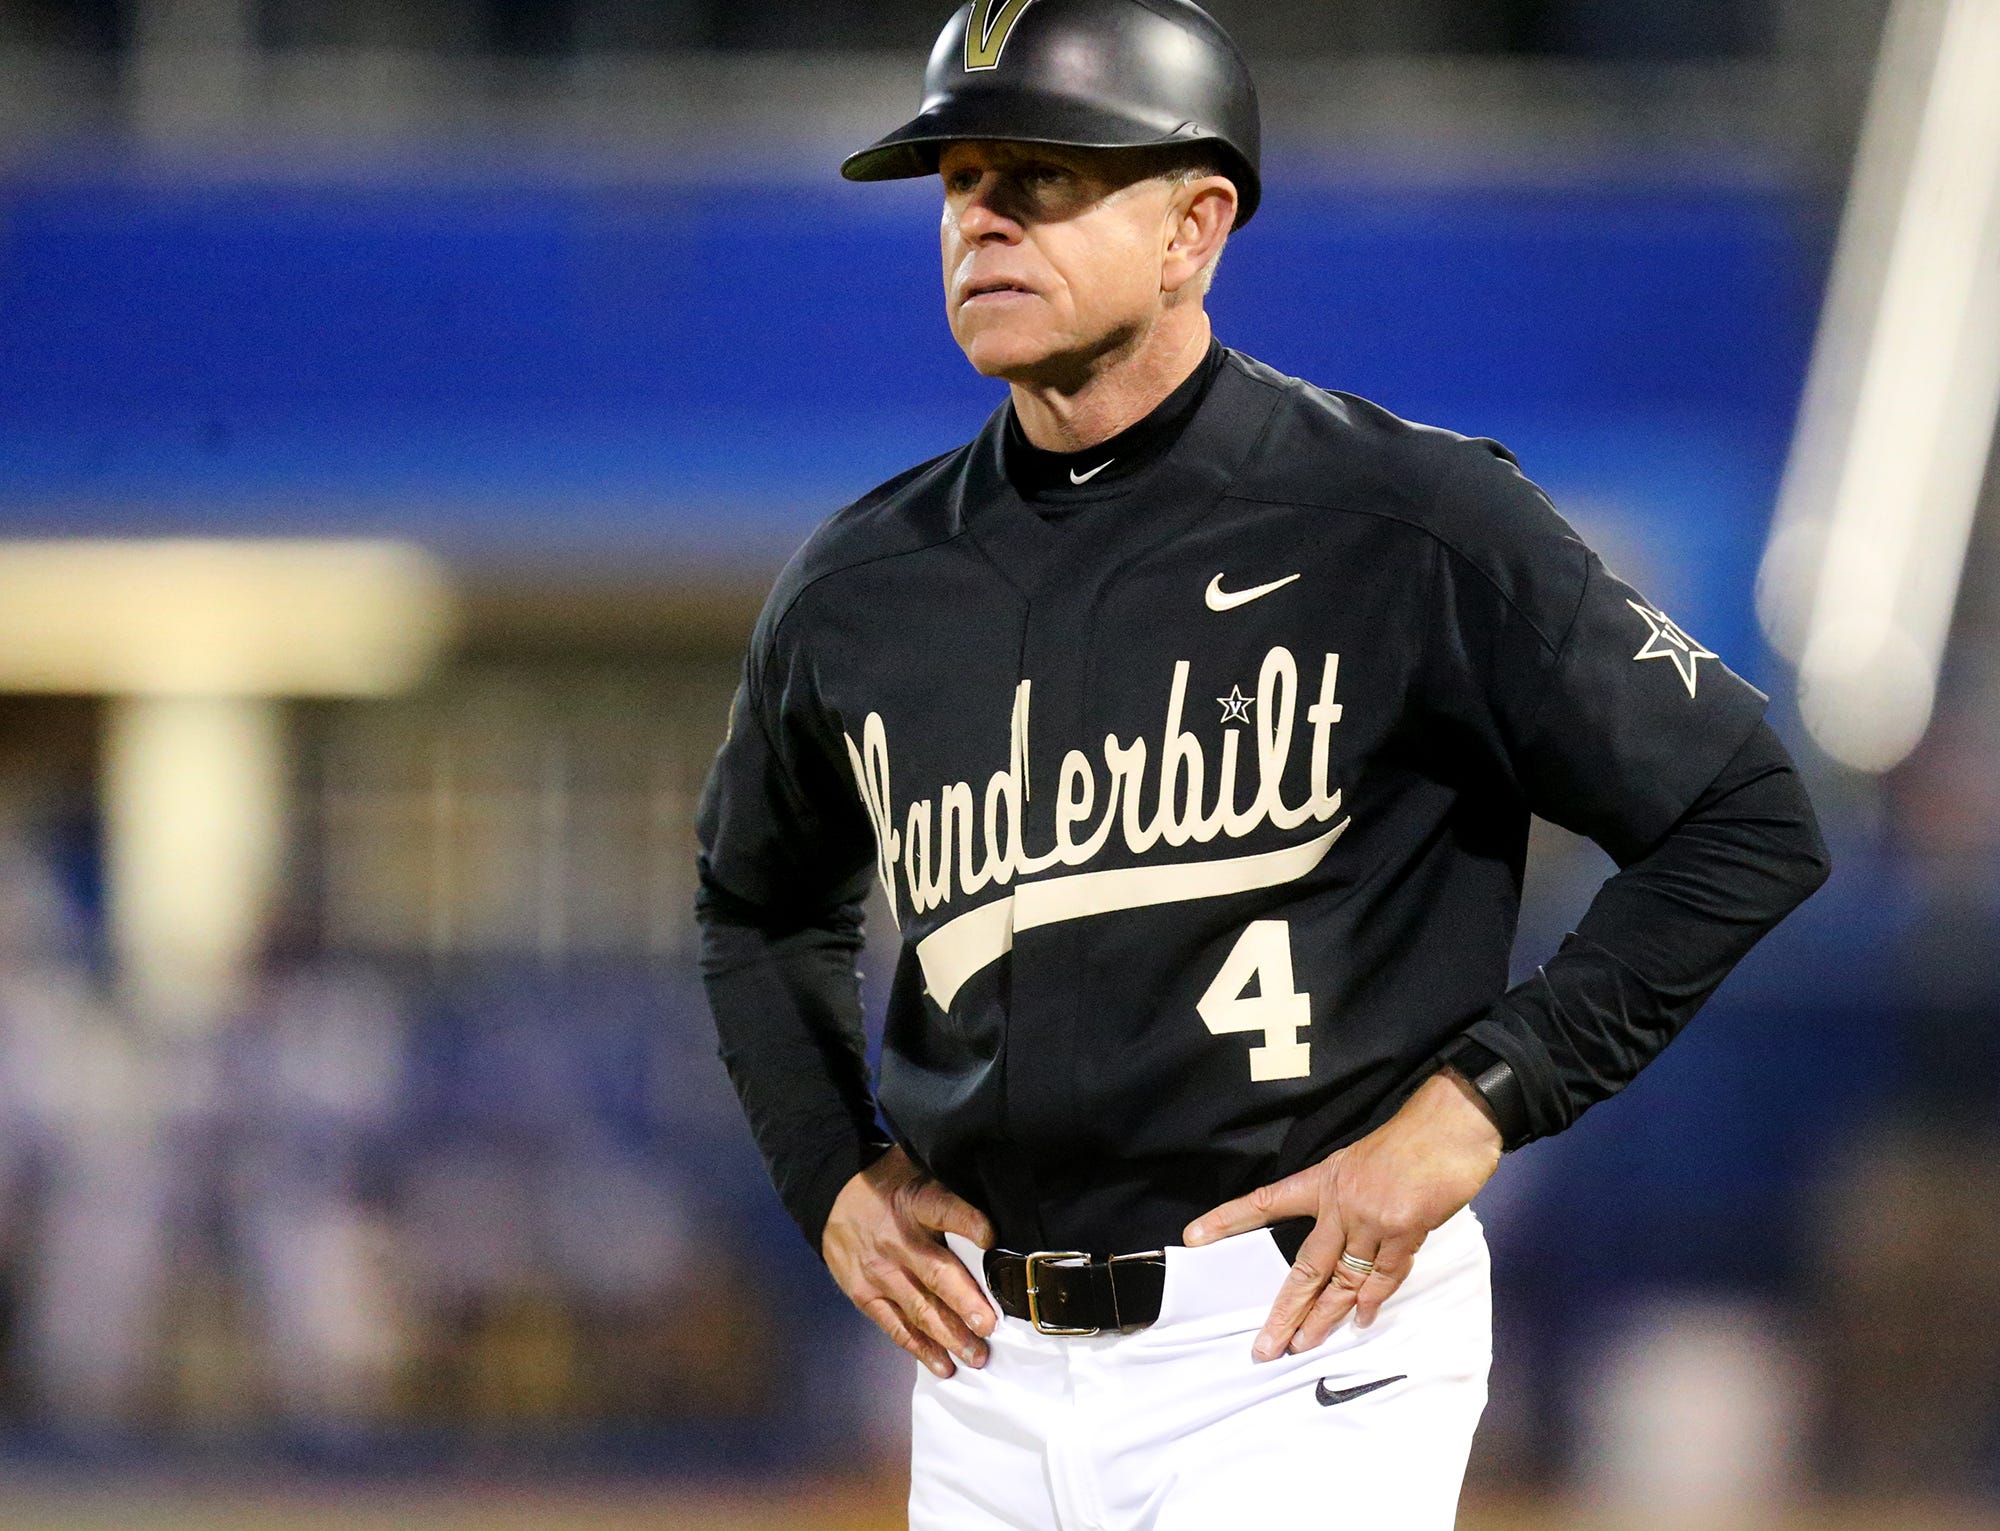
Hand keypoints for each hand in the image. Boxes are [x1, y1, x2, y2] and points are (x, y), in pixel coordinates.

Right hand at [822, 1143, 999, 1378]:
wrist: (831, 1194)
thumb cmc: (889, 1184)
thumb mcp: (918, 1172)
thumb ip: (950, 1194)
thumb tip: (995, 1216)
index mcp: (915, 1202)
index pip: (944, 1209)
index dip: (968, 1223)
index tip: (991, 1238)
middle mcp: (898, 1240)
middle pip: (935, 1273)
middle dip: (964, 1302)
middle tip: (989, 1326)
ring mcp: (879, 1272)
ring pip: (919, 1308)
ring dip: (950, 1335)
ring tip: (976, 1356)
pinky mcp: (865, 1294)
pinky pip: (895, 1326)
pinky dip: (920, 1348)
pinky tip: (943, 1365)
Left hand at [1182, 1069, 1502, 1360]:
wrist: (1453, 1124)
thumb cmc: (1411, 1139)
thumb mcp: (1362, 1160)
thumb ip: (1348, 1198)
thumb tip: (1345, 1239)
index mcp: (1325, 1180)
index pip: (1267, 1201)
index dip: (1230, 1219)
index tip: (1195, 1236)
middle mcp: (1341, 1203)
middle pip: (1305, 1267)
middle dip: (1286, 1311)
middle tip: (1266, 1347)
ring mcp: (1372, 1219)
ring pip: (1342, 1281)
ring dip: (1325, 1318)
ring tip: (1304, 1345)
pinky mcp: (1405, 1230)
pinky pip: (1384, 1276)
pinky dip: (1372, 1301)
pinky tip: (1360, 1320)